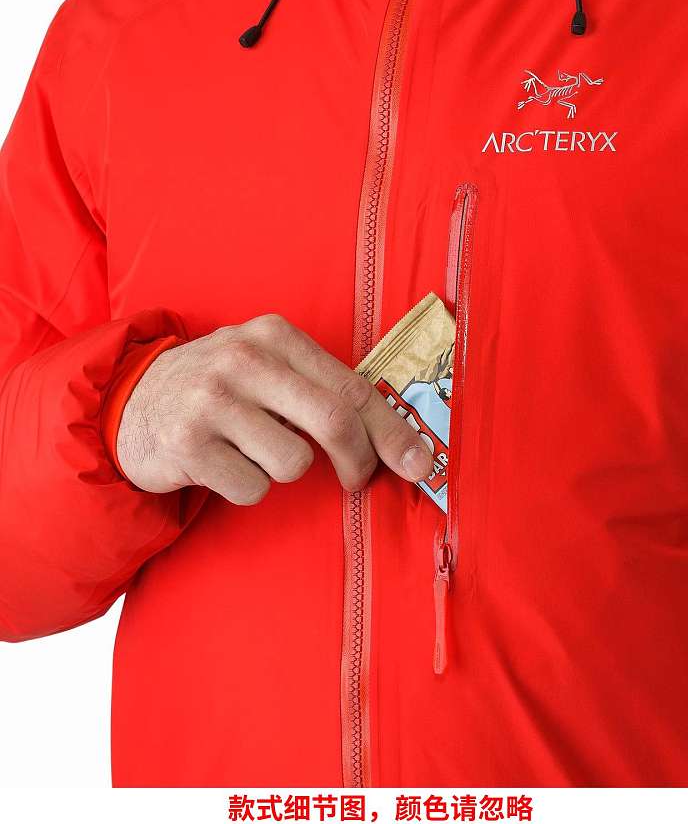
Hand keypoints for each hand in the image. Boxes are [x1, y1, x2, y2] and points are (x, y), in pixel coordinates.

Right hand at [116, 315, 433, 504]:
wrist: (131, 401)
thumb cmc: (220, 388)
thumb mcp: (264, 365)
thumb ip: (319, 387)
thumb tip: (394, 437)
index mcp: (274, 334)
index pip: (351, 387)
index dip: (392, 431)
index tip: (420, 464)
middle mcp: (243, 359)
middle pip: (333, 421)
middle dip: (359, 461)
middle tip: (356, 479)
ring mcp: (212, 401)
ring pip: (293, 464)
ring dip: (281, 470)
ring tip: (251, 449)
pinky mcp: (187, 445)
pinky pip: (252, 489)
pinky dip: (245, 487)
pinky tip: (221, 463)